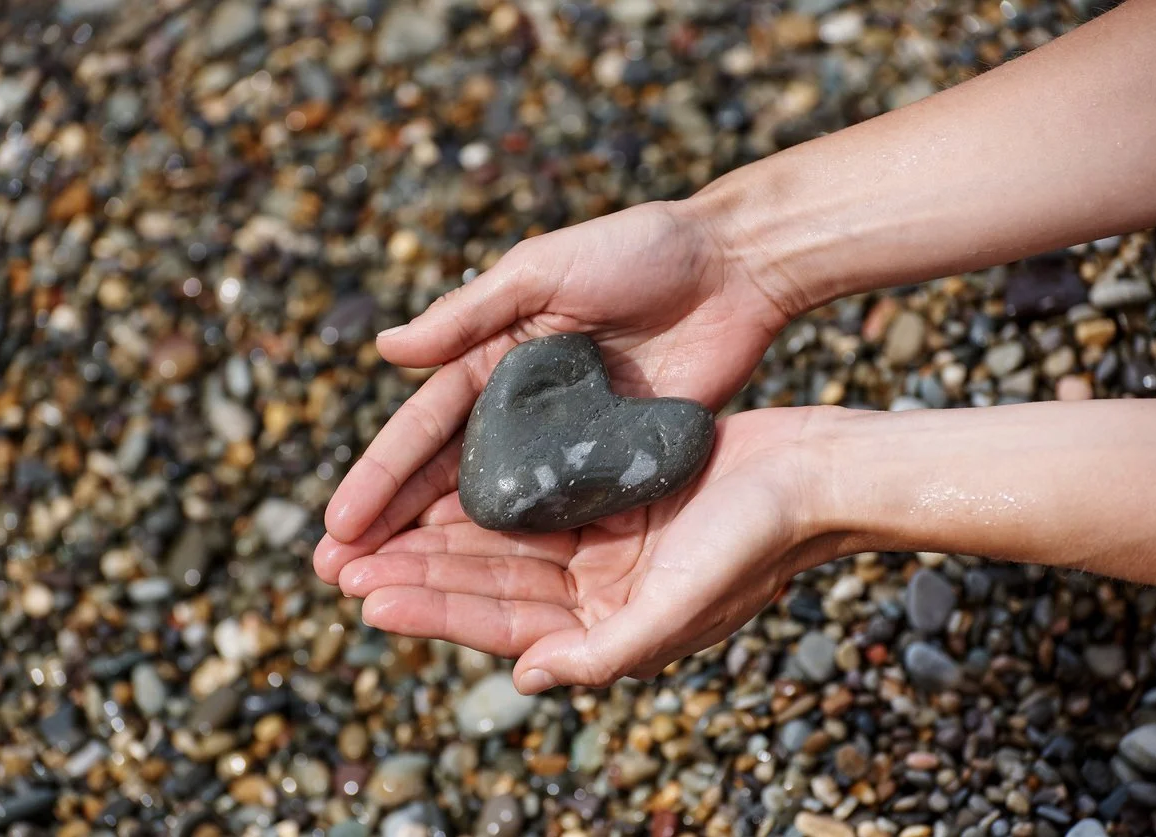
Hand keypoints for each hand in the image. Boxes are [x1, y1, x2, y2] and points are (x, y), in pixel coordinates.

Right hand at [315, 200, 792, 583]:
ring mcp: (567, 440)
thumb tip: (384, 349)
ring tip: (398, 595)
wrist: (734, 266)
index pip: (422, 428)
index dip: (378, 477)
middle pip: (446, 477)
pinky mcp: (615, 460)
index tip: (337, 527)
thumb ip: (468, 315)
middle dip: (394, 527)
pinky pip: (564, 512)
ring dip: (447, 550)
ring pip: (498, 506)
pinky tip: (492, 589)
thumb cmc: (636, 251)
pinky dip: (527, 549)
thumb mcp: (543, 271)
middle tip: (342, 576)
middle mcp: (519, 406)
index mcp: (491, 357)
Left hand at [328, 408, 837, 692]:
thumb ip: (608, 653)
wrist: (814, 474)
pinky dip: (481, 493)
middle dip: (417, 575)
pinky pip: (530, 498)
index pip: (503, 627)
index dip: (434, 612)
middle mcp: (597, 593)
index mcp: (609, 630)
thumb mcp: (684, 606)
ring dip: (436, 538)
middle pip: (489, 585)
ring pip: (499, 542)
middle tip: (340, 568)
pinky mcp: (607, 496)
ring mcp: (601, 544)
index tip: (368, 599)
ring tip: (367, 534)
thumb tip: (525, 679)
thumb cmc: (758, 544)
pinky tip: (434, 484)